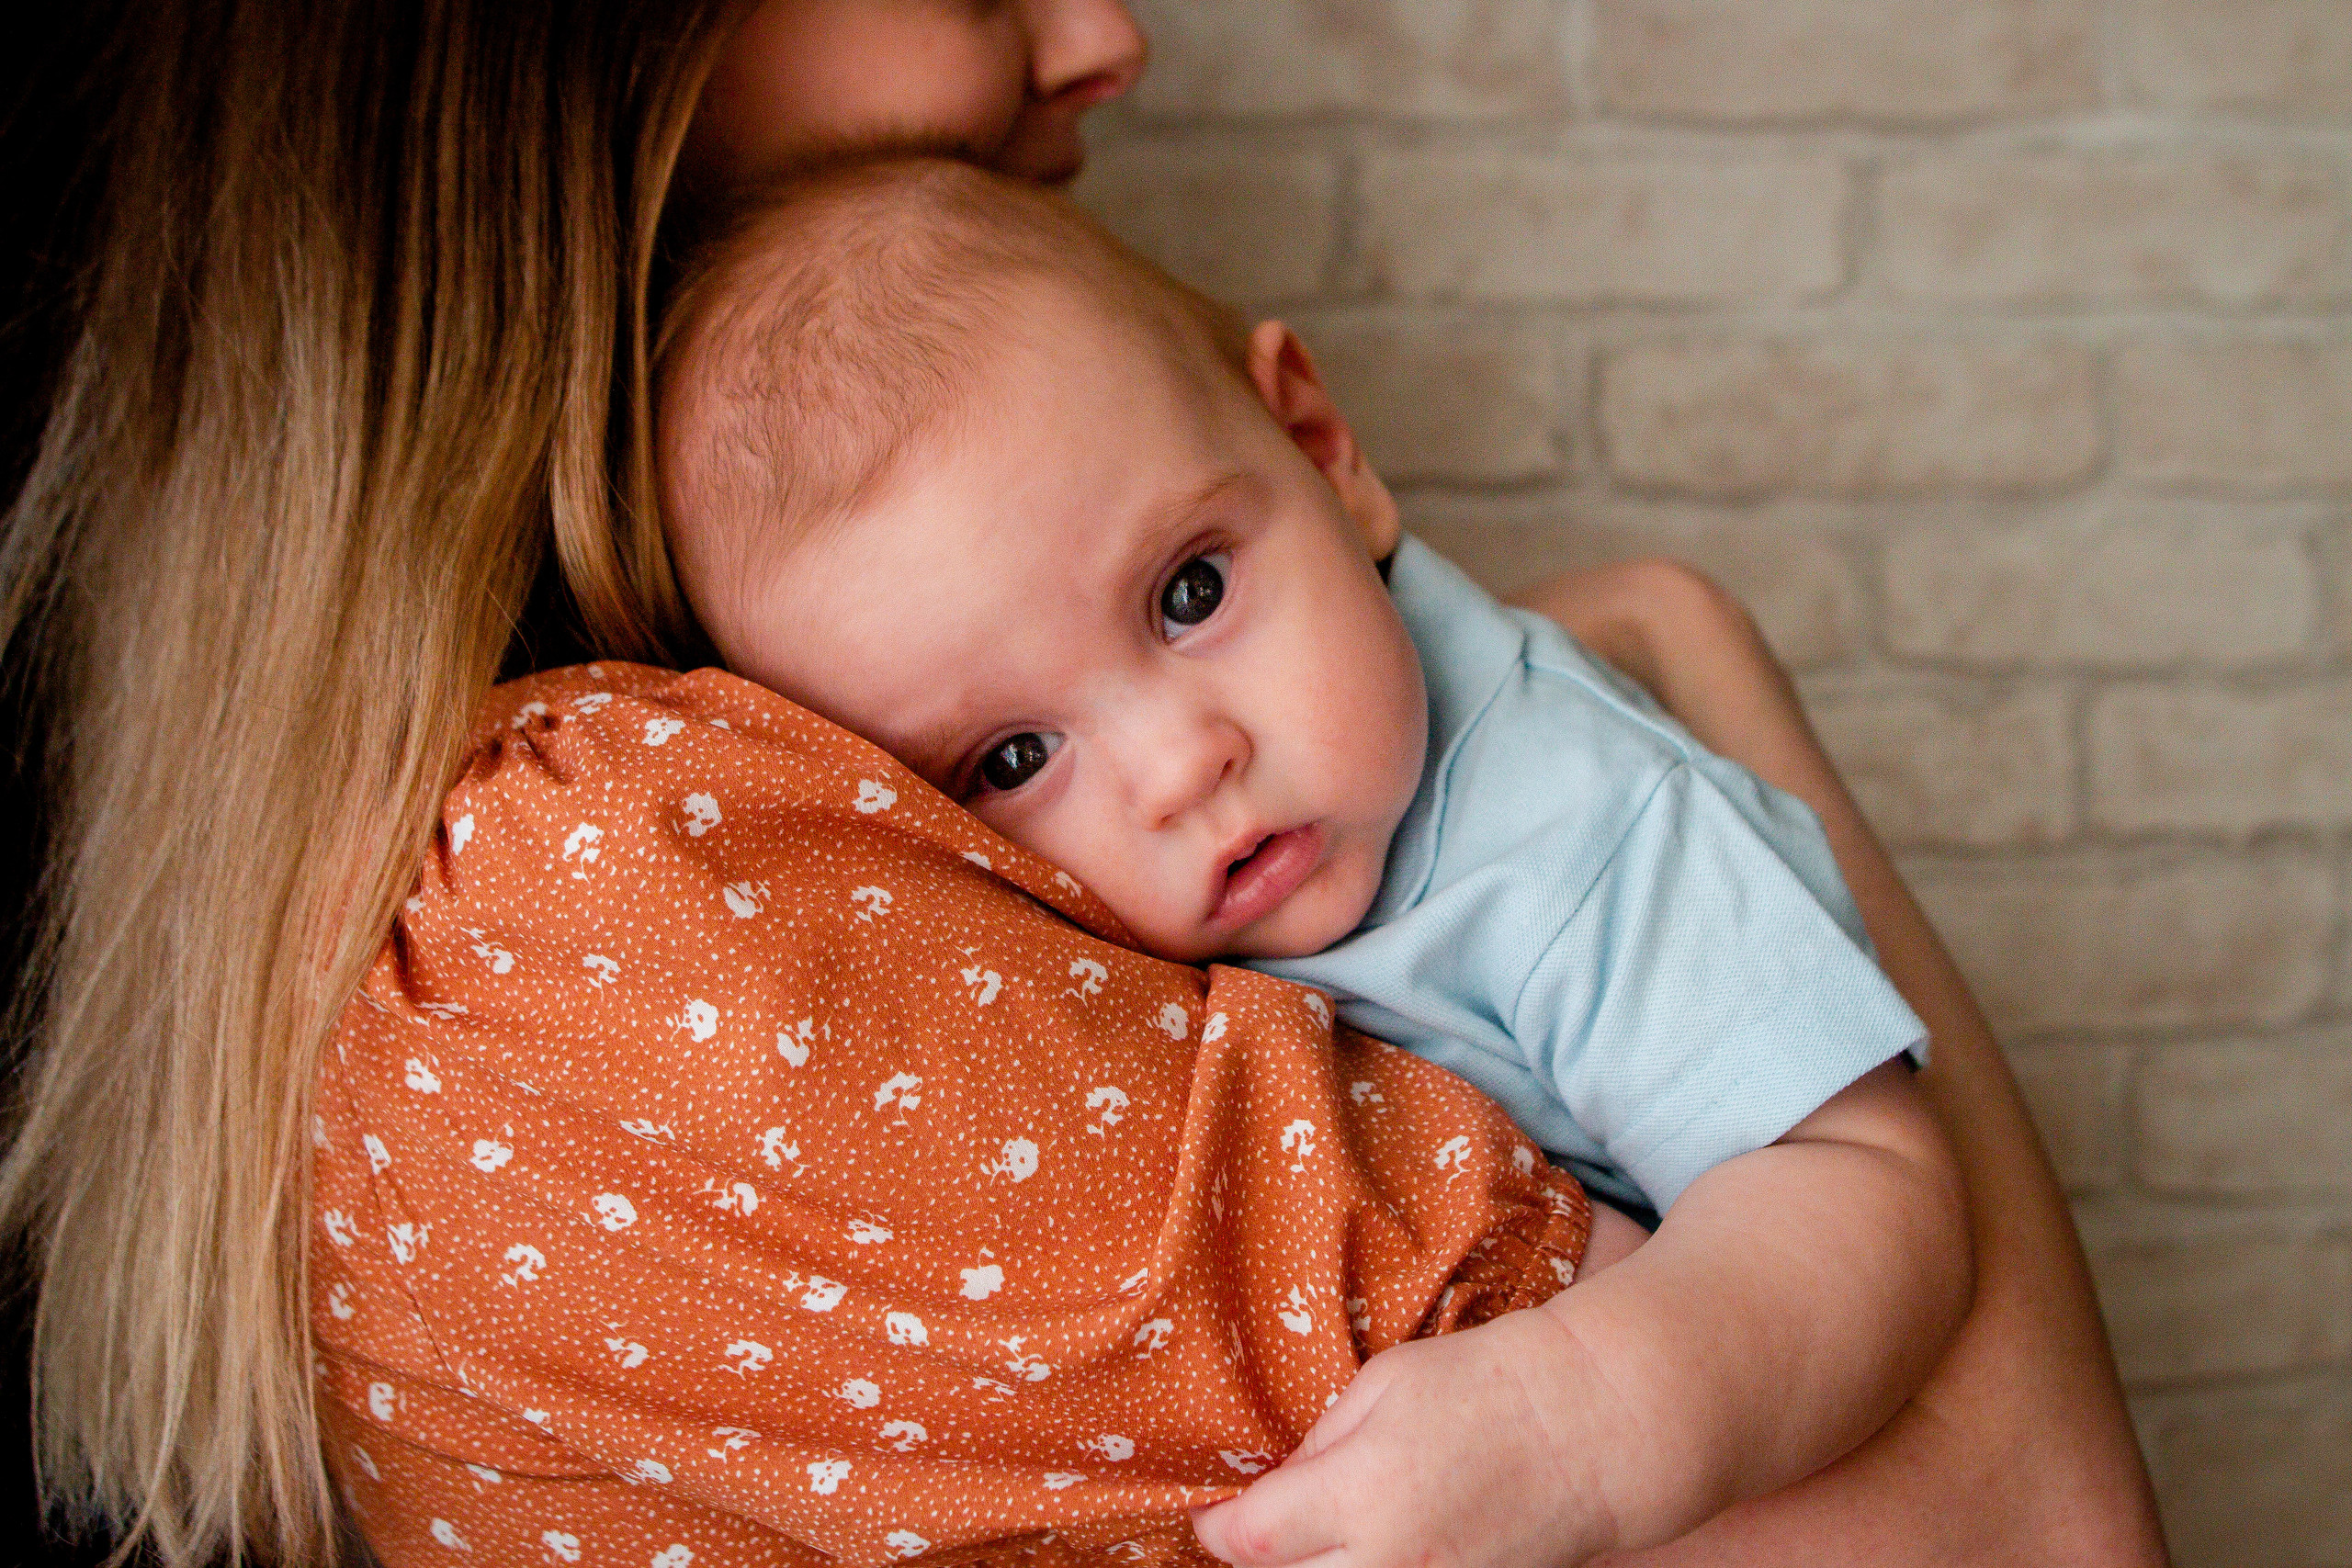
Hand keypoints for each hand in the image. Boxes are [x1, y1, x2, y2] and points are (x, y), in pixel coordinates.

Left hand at [1191, 1308, 1618, 1567]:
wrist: (1591, 1426)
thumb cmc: (1486, 1385)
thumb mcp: (1385, 1383)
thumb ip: (1320, 1443)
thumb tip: (1276, 1487)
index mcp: (1364, 1491)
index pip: (1252, 1541)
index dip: (1216, 1528)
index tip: (1211, 1512)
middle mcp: (1393, 1562)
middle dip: (1265, 1561)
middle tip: (1266, 1527)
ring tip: (1316, 1541)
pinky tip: (1367, 1553)